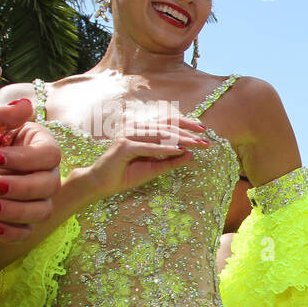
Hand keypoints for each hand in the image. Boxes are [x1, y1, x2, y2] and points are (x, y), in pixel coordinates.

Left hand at [0, 98, 60, 239]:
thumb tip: (26, 105)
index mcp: (32, 142)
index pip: (50, 155)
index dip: (26, 160)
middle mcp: (36, 169)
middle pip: (51, 185)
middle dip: (20, 188)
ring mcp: (26, 194)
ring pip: (43, 210)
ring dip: (15, 211)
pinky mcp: (12, 216)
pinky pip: (27, 231)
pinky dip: (12, 233)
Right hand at [69, 116, 209, 204]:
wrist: (101, 183)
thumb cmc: (126, 174)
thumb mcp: (154, 168)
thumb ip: (171, 161)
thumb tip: (191, 154)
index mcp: (142, 130)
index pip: (167, 122)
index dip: (186, 124)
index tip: (204, 130)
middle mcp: (135, 128)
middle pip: (167, 127)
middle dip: (188, 133)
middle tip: (206, 141)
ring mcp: (128, 135)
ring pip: (160, 134)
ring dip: (180, 139)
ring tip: (197, 145)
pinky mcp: (124, 146)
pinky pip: (148, 147)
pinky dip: (165, 149)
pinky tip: (179, 151)